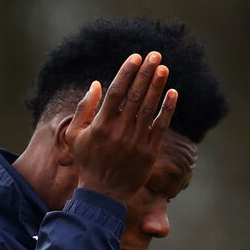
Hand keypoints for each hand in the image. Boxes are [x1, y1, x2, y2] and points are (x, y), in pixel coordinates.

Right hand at [65, 51, 177, 204]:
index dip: (127, 72)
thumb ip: (85, 108)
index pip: (116, 91)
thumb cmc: (88, 162)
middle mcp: (120, 130)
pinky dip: (167, 109)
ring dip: (157, 86)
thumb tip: (95, 83)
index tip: (136, 56)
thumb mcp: (76, 135)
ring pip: (149, 108)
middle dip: (145, 73)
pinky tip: (173, 92)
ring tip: (163, 68)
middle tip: (155, 55)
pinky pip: (161, 126)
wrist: (104, 194)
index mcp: (101, 124)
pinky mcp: (150, 151)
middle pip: (135, 95)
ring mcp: (136, 141)